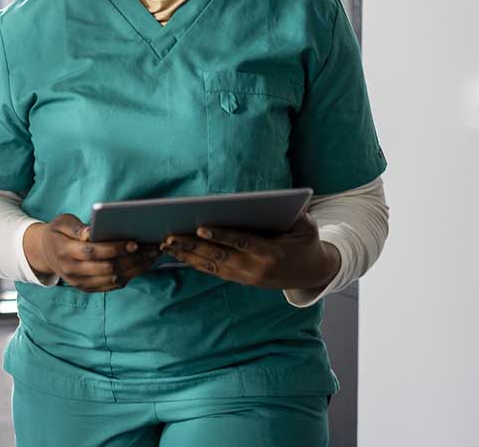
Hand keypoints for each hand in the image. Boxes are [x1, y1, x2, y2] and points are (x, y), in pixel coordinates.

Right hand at [26, 213, 161, 292]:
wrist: (46, 253)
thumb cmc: (58, 233)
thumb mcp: (61, 222)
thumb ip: (76, 227)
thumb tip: (92, 232)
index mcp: (63, 251)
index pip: (91, 252)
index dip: (114, 249)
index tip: (133, 242)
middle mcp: (71, 270)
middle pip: (106, 268)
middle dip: (130, 259)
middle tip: (149, 249)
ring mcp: (79, 282)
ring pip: (112, 280)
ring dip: (135, 269)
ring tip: (151, 257)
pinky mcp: (87, 288)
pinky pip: (112, 286)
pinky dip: (129, 276)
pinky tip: (141, 265)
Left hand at [161, 213, 340, 290]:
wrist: (313, 273)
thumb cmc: (306, 242)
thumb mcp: (305, 226)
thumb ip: (291, 214)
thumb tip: (271, 198)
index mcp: (271, 252)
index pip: (241, 242)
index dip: (220, 235)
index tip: (200, 227)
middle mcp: (255, 267)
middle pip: (218, 256)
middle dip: (192, 246)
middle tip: (169, 237)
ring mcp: (246, 276)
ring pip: (211, 266)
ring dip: (186, 255)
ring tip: (165, 245)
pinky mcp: (240, 279)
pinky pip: (214, 271)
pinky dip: (194, 262)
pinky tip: (177, 254)